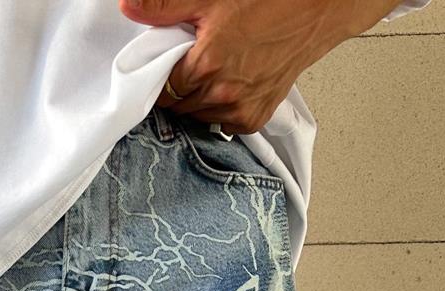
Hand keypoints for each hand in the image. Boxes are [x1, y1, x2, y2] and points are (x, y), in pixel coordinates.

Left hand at [120, 0, 397, 133]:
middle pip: (179, 106)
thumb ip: (165, 7)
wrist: (315, 9)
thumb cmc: (270, 0)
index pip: (162, 89)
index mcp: (205, 66)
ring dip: (199, 99)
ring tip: (213, 70)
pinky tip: (229, 85)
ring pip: (200, 116)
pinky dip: (221, 109)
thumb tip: (128, 9)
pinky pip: (224, 123)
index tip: (164, 65)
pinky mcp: (256, 117)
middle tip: (190, 62)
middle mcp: (222, 94)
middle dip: (178, 87)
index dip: (159, 77)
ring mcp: (240, 109)